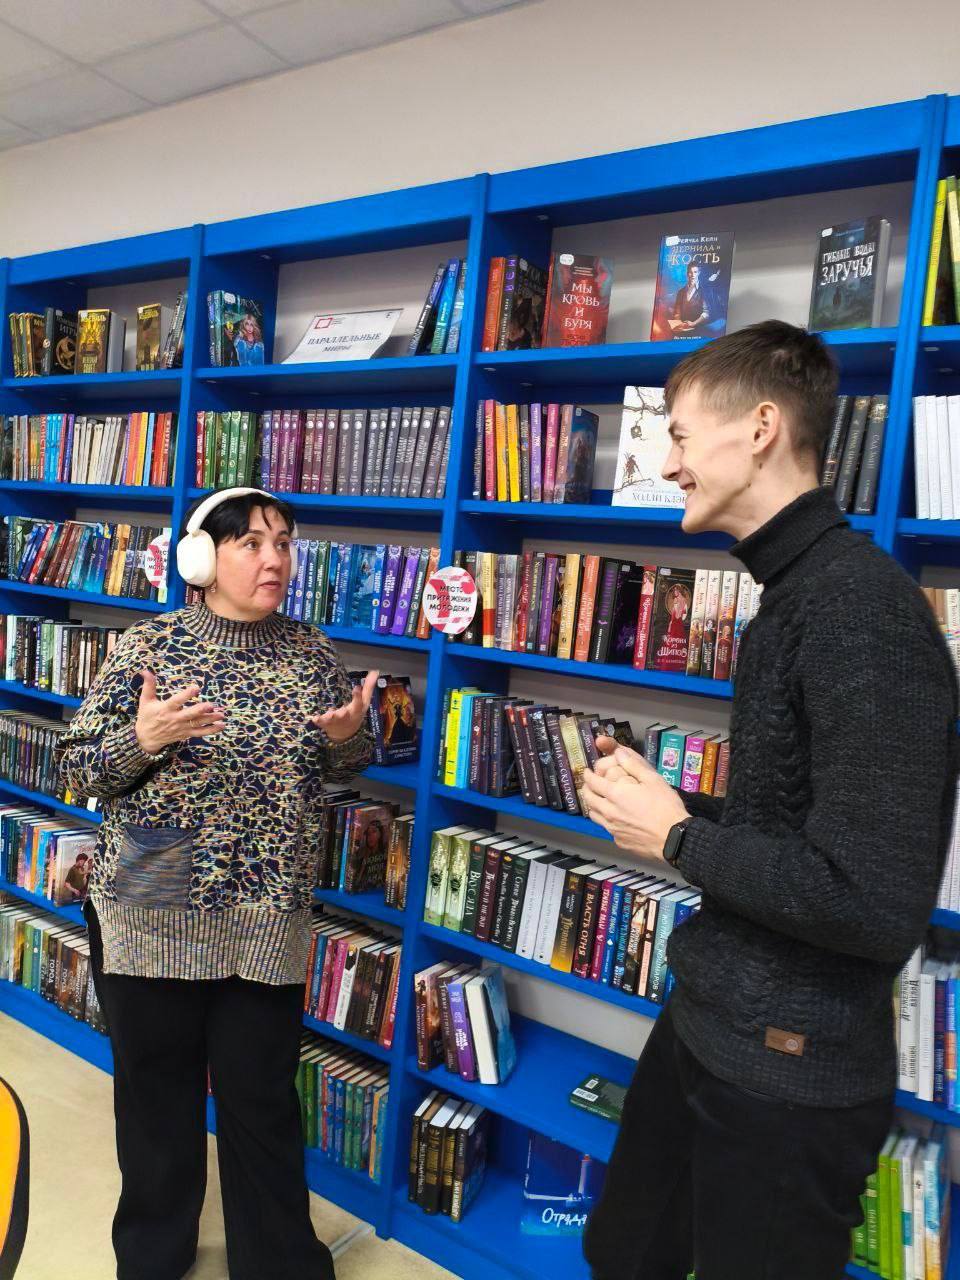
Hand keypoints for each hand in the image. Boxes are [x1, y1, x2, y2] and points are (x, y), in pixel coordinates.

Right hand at [135, 669, 224, 755]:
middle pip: (189, 715)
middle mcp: (175, 719)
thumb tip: (145, 670)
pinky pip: (200, 733)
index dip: (186, 695)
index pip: (176, 701)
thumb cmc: (146, 717)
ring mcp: (182, 727)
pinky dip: (211, 730)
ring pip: (198, 724)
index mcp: (165, 709)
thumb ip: (149, 685)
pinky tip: (222, 726)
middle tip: (211, 705)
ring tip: (221, 714)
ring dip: (210, 719)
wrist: (146, 738)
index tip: (196, 688)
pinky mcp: (186, 733)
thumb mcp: (146, 701)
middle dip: (200, 710)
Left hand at [310, 670, 378, 743]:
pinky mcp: (326, 723)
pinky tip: (314, 718)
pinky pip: (321, 722)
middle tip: (340, 711)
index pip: (359, 703)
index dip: (358, 696)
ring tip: (328, 715)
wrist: (345, 733)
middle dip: (342, 713)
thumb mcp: (364, 702)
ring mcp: (335, 721)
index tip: (356, 687)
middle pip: (344, 714)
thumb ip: (368, 687)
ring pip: (332, 719)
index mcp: (356, 710)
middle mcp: (346, 716)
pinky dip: (318, 721)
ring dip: (329, 717)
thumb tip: (375, 671)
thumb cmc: (355, 713)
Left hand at [581, 738, 688, 859]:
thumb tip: (618, 752)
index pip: (592, 782)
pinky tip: (614, 820)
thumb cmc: (665, 807)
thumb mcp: (653, 779)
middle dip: (586, 789)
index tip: (587, 772)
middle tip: (589, 784)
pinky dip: (606, 821)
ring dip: (593, 806)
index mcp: (615, 794)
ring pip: (594, 816)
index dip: (588, 775)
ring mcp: (612, 829)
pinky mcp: (619, 842)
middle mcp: (609, 812)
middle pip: (589, 799)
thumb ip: (633, 765)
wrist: (674, 838)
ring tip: (597, 801)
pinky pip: (606, 829)